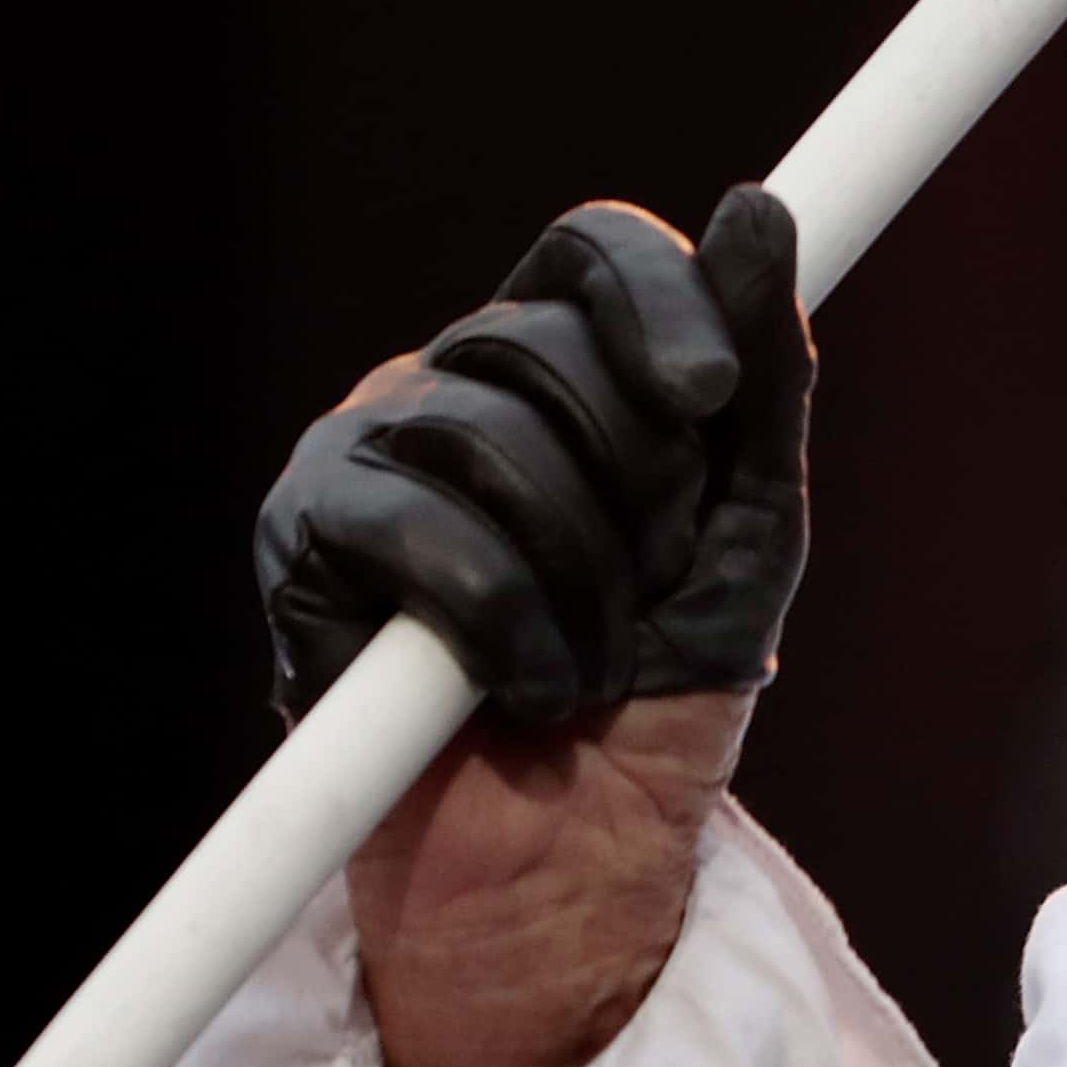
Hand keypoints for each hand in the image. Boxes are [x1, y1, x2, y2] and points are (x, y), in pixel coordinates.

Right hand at [257, 187, 811, 1066]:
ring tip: (582, 657)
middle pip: (545, 343)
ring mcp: (365, 451)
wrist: (575, 857)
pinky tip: (509, 685)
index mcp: (561, 364)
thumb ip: (764, 378)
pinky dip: (497, 622)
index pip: (591, 248)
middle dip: (634, 489)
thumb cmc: (661, 688)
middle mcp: (452, 384)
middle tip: (643, 592)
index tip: (709, 397)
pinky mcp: (302, 537)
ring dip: (576, 576)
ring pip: (485, 434)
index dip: (656, 299)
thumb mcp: (748, 528)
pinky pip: (411, 526)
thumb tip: (763, 208)